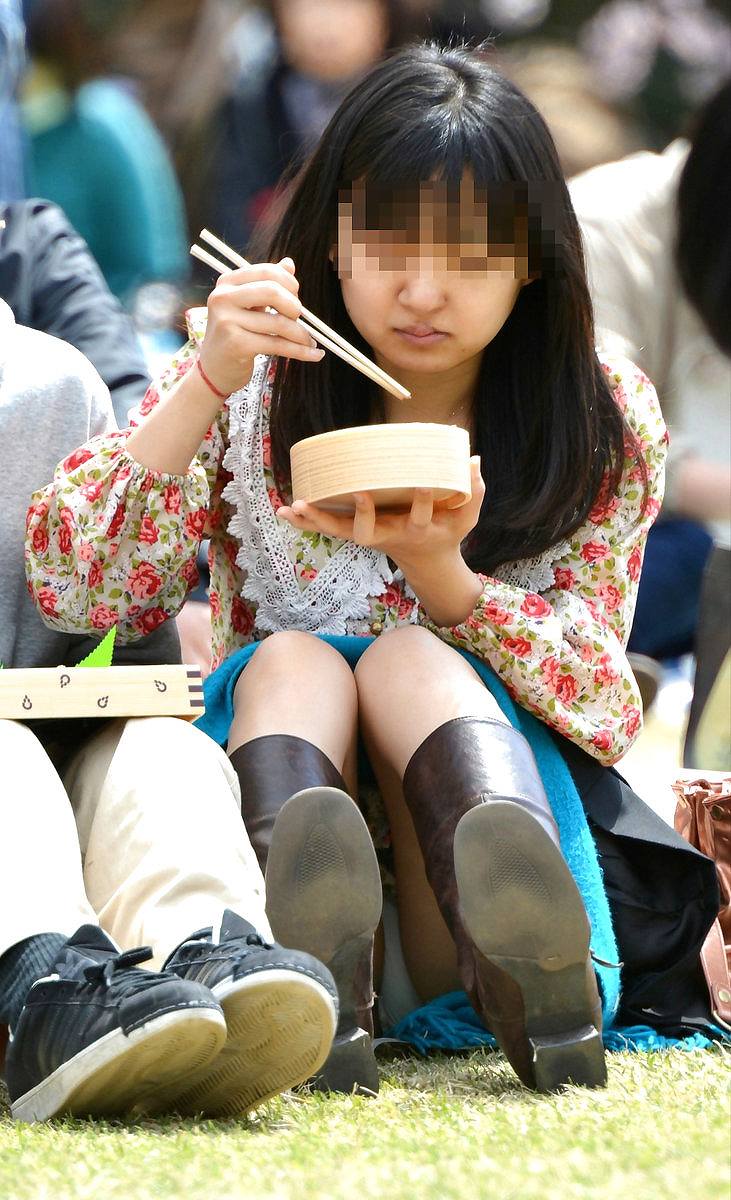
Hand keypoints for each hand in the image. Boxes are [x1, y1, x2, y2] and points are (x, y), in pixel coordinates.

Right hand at [197, 258, 324, 397]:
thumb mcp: (248, 305)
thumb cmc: (234, 333)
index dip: (289, 283)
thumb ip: (267, 283)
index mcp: (227, 282)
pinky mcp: (237, 344)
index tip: (296, 297)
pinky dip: (301, 351)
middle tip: (298, 318)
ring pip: (279, 323)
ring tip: (308, 340)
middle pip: (273, 291)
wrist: (214, 368)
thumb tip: (289, 263)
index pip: (267, 272)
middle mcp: (223, 298)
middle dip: (294, 306)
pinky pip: (278, 344)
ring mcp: (228, 321)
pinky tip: (315, 354)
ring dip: (301, 334)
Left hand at [278, 456, 484, 574]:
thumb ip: (473, 492)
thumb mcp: (466, 517)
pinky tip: (284, 511)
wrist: (425, 558)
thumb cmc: (446, 531)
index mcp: (416, 530)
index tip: (423, 485)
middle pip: (366, 532)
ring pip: (338, 531)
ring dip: (316, 520)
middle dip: (360, 515)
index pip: (420, 517)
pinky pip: (326, 527)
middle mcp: (388, 535)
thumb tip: (474, 461)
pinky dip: (305, 521)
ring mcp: (368, 535)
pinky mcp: (354, 531)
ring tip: (295, 506)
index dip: (423, 502)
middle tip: (354, 494)